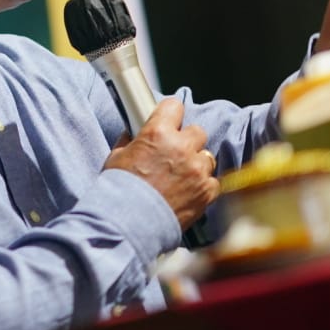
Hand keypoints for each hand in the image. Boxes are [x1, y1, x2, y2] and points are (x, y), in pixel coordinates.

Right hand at [104, 98, 218, 230]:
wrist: (130, 222)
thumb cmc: (119, 190)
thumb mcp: (116, 157)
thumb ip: (129, 141)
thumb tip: (133, 133)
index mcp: (157, 133)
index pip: (174, 106)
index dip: (171, 114)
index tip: (170, 120)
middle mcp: (181, 147)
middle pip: (197, 131)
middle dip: (187, 140)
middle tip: (175, 153)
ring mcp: (197, 170)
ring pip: (207, 156)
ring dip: (197, 163)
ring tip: (182, 177)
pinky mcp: (206, 191)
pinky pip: (213, 181)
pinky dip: (203, 186)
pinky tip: (188, 192)